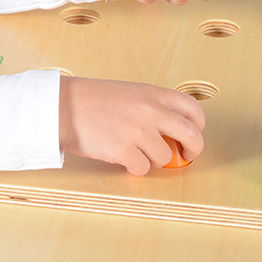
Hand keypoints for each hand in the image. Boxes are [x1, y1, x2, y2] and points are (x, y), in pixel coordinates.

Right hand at [59, 76, 205, 174]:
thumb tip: (172, 130)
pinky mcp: (123, 150)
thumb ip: (152, 106)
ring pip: (165, 157)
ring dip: (154, 160)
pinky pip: (143, 168)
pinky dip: (135, 168)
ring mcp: (138, 131)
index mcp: (153, 94)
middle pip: (191, 135)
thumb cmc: (91, 100)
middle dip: (193, 150)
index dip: (198, 125)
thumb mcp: (129, 92)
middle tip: (186, 155)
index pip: (192, 108)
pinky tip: (124, 159)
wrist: (63, 106)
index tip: (193, 133)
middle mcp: (150, 111)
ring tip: (138, 153)